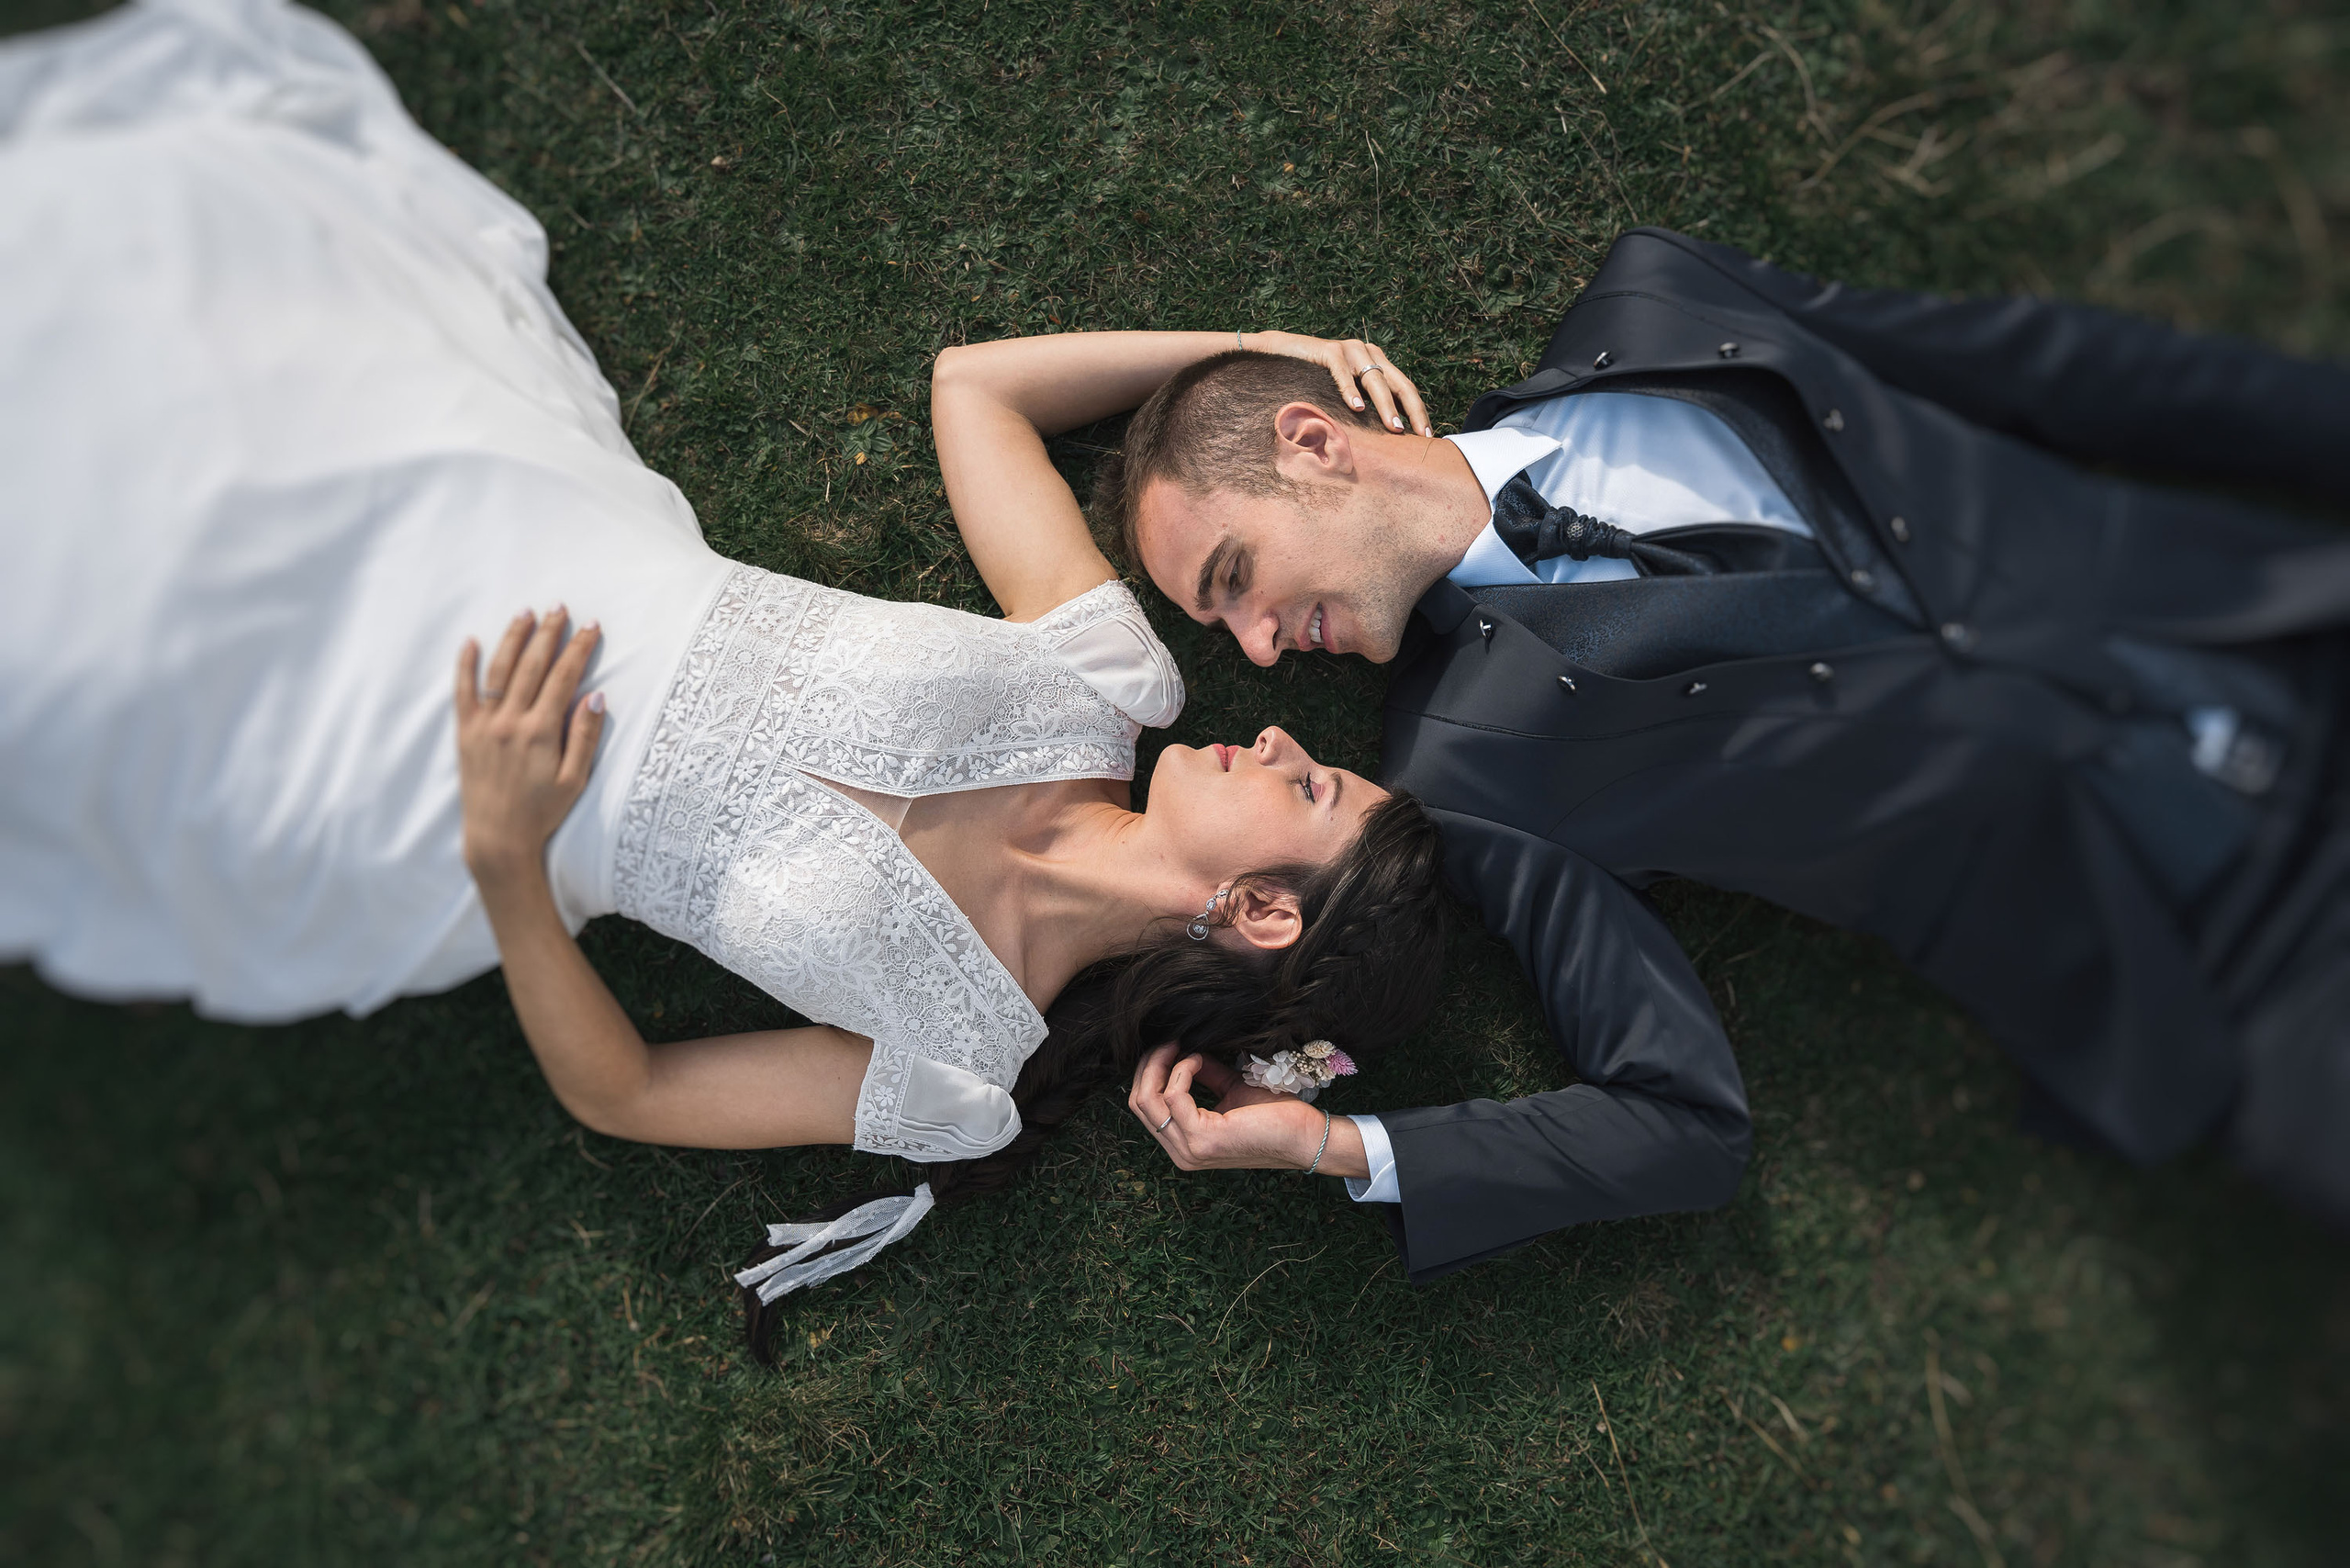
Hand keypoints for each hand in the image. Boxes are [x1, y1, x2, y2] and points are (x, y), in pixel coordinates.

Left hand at [455, 607, 605, 884]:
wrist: (497, 838)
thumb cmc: (542, 812)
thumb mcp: (575, 780)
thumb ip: (584, 737)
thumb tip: (594, 697)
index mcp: (540, 732)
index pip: (563, 678)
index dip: (578, 648)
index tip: (591, 626)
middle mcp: (510, 722)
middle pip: (532, 665)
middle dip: (548, 633)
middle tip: (560, 608)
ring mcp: (484, 725)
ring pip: (499, 670)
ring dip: (513, 639)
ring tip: (525, 613)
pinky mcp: (465, 733)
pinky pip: (463, 692)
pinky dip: (465, 665)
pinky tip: (471, 642)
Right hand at [1127, 1043, 1330, 1170]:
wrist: (1306, 1135)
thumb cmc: (1276, 1114)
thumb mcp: (1230, 1088)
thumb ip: (1205, 1074)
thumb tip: (1184, 1048)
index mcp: (1185, 1144)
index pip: (1144, 1106)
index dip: (1150, 1070)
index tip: (1169, 1044)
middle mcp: (1181, 1152)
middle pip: (1138, 1102)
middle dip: (1149, 1064)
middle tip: (1168, 1040)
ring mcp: (1189, 1149)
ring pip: (1147, 1100)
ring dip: (1161, 1064)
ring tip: (1180, 1045)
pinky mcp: (1202, 1139)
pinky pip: (1172, 1097)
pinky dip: (1182, 1070)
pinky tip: (1198, 1059)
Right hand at [1239, 330, 1432, 436]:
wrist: (1278, 356)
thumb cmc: (1312, 383)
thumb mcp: (1344, 397)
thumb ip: (1365, 408)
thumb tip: (1386, 438)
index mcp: (1377, 364)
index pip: (1405, 389)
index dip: (1418, 412)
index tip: (1427, 436)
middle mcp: (1368, 353)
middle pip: (1400, 383)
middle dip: (1413, 411)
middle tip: (1420, 436)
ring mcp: (1350, 349)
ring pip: (1375, 379)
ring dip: (1386, 406)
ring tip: (1394, 428)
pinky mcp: (1329, 349)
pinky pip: (1343, 371)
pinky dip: (1350, 390)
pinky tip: (1357, 408)